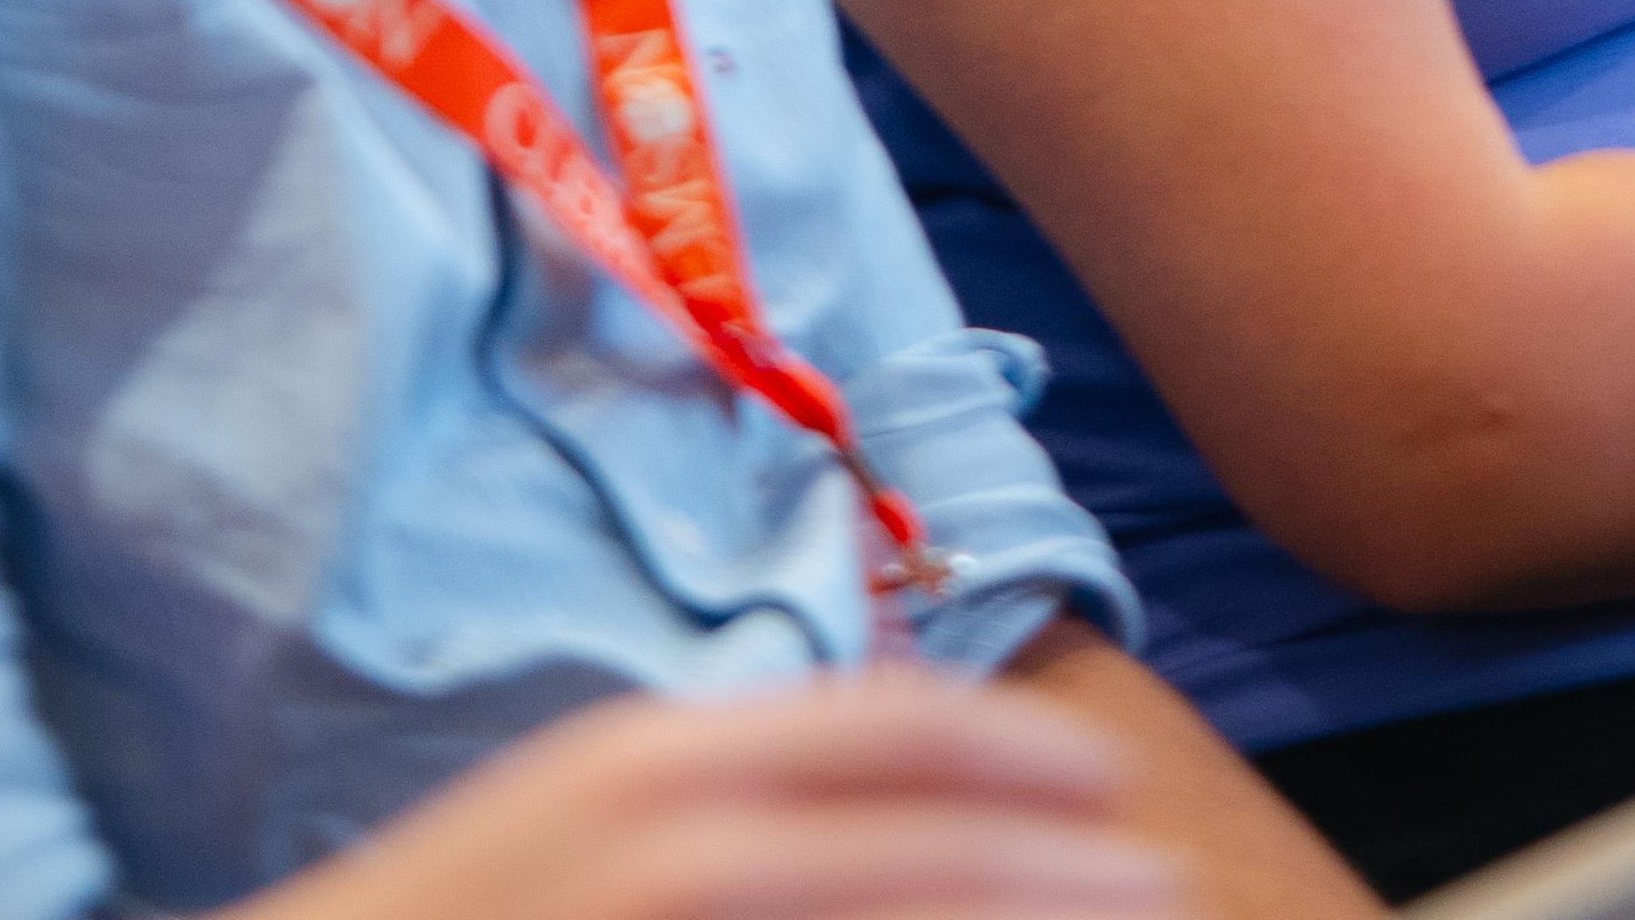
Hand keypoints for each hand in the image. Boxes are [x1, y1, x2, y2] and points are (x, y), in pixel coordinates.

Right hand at [268, 679, 1175, 919]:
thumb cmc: (469, 906)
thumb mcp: (601, 799)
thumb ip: (747, 779)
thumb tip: (923, 771)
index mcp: (667, 757)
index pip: (896, 733)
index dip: (1025, 757)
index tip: (1115, 786)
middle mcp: (678, 839)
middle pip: (928, 854)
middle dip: (1062, 879)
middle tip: (1165, 887)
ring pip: (895, 916)